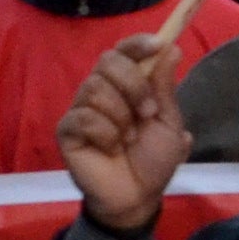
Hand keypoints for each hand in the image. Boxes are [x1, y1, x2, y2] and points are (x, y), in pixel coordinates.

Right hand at [55, 37, 191, 238]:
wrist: (138, 196)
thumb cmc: (153, 160)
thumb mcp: (168, 123)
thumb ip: (165, 87)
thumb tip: (171, 48)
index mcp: (126, 85)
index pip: (123, 50)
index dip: (137, 43)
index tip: (157, 45)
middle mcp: (101, 90)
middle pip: (108, 61)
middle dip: (134, 84)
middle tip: (148, 113)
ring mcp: (81, 109)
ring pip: (95, 88)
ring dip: (121, 116)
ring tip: (129, 140)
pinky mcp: (67, 130)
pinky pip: (83, 116)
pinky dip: (105, 133)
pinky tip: (111, 149)